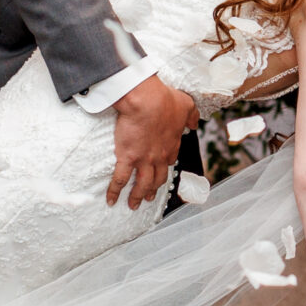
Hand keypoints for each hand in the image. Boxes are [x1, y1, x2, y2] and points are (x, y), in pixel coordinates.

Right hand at [107, 75, 193, 209]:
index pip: (169, 162)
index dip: (164, 168)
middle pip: (157, 179)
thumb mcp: (186, 105)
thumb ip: (191, 116)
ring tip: (133, 204)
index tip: (161, 172)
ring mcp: (143, 160)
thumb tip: (195, 123)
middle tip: (148, 197)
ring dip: (137, 196)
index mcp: (171, 145)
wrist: (147, 102)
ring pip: (141, 184)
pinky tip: (111, 199)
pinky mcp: (127, 158)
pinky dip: (115, 191)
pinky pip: (120, 179)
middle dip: (152, 189)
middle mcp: (159, 157)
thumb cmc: (165, 100)